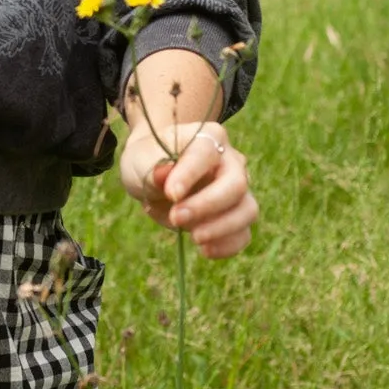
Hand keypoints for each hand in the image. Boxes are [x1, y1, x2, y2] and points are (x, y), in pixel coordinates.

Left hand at [120, 117, 256, 259]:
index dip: (190, 174)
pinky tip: (205, 250)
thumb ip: (151, 166)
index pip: (205, 153)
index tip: (170, 194)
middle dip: (207, 205)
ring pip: (247, 210)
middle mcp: (231, 161)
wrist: (154, 172)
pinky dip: (228, 245)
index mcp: (208, 137)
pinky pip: (244, 234)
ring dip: (222, 228)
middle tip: (176, 218)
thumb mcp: (140, 159)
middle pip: (236, 184)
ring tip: (194, 238)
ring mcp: (238, 190)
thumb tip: (163, 174)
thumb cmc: (148, 160)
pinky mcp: (235, 216)